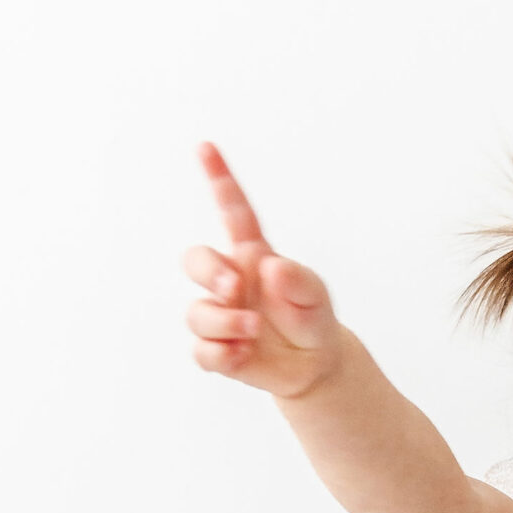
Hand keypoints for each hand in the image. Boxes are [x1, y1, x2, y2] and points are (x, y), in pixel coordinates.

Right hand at [182, 142, 344, 401]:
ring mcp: (220, 315)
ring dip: (223, 322)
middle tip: (234, 289)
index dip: (219, 179)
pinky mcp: (217, 350)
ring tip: (253, 332)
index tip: (205, 146)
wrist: (315, 366)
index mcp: (253, 255)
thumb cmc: (312, 319)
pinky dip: (220, 354)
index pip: (233, 212)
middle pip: (195, 260)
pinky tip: (243, 355)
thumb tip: (269, 269)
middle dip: (208, 272)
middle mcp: (230, 281)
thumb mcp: (316, 297)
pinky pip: (201, 350)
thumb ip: (298, 281)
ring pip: (196, 312)